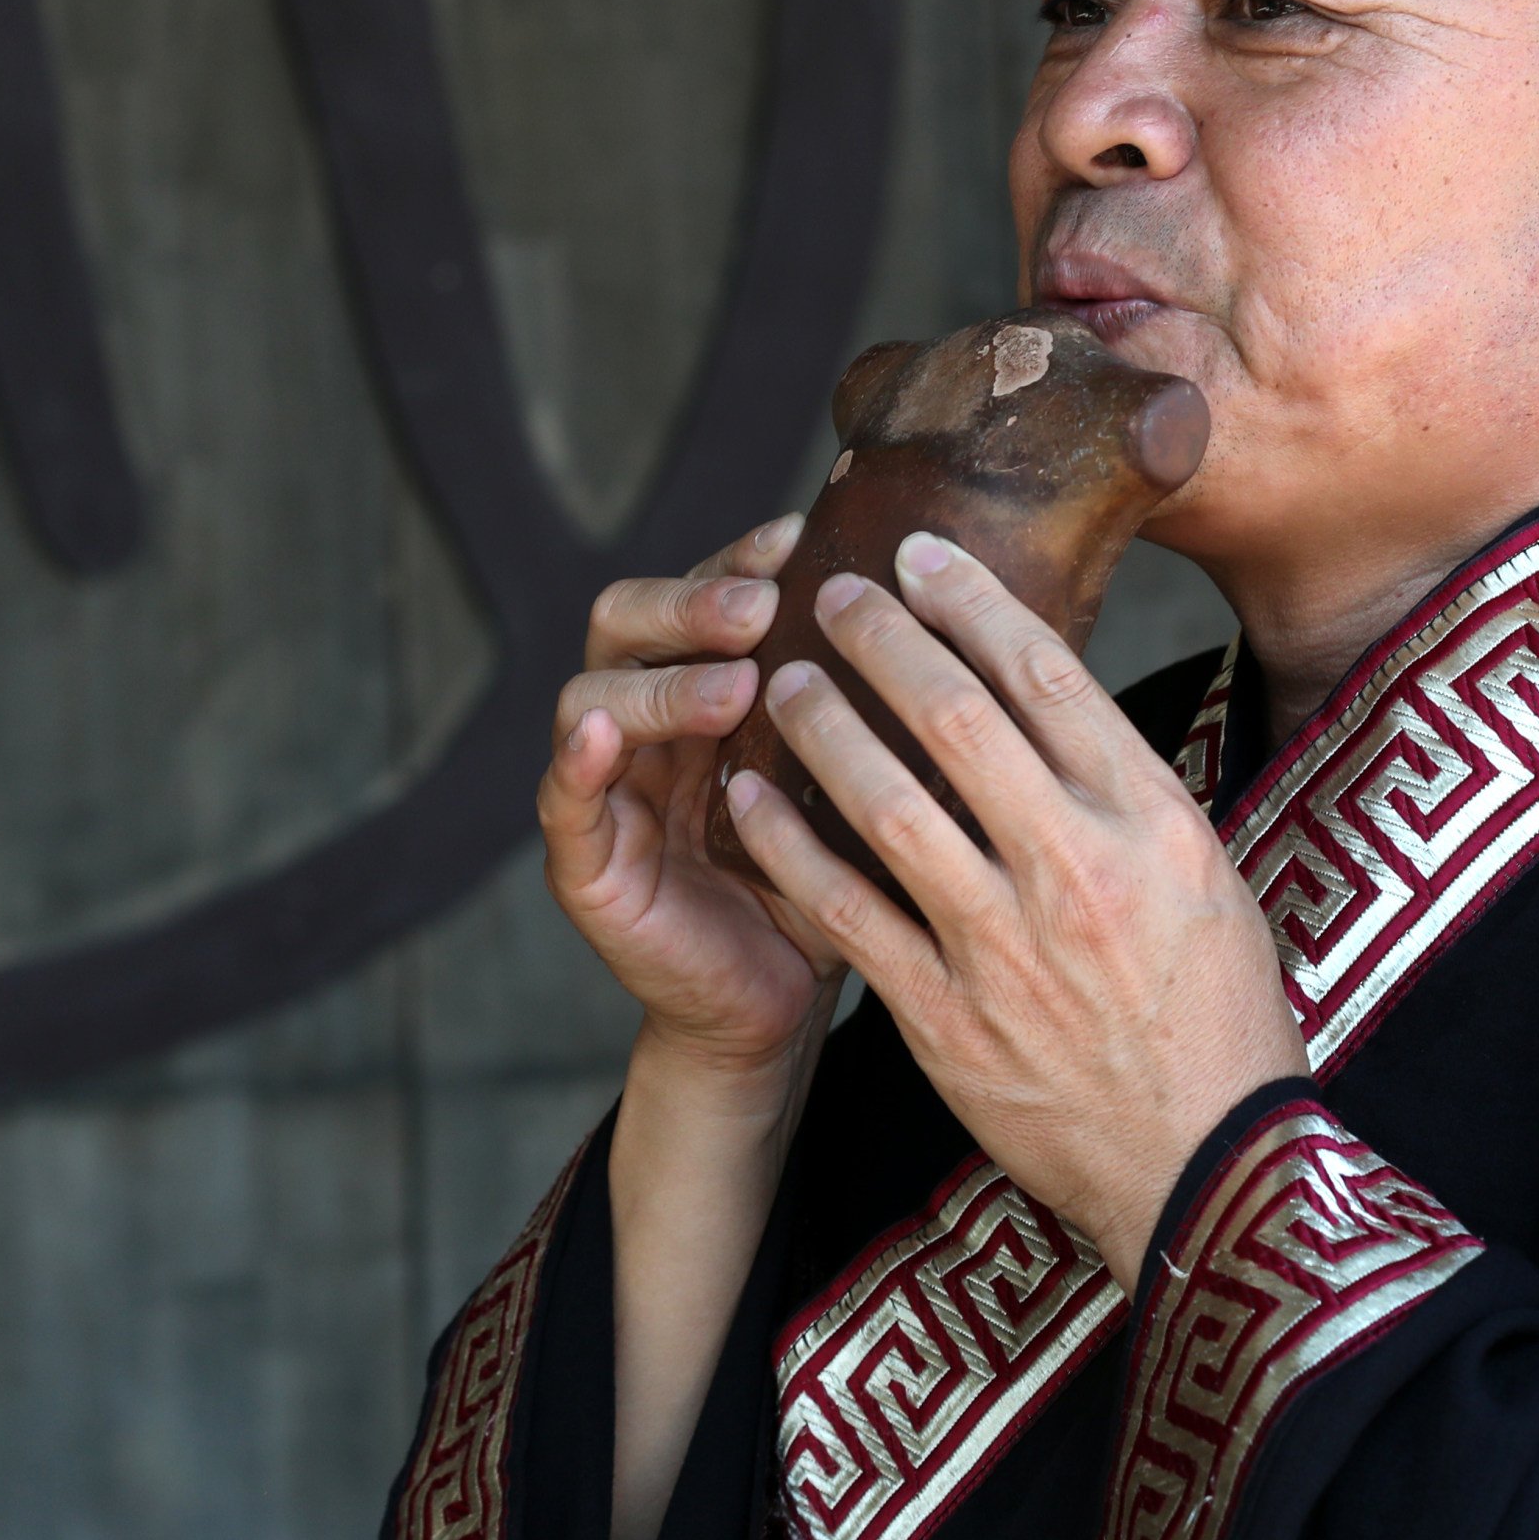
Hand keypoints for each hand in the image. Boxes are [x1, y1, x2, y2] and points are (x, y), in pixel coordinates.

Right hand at [543, 516, 847, 1081]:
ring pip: (592, 696)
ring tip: (730, 683)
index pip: (703, 594)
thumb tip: (975, 614)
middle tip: (760, 607)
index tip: (797, 537)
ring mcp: (607, 787)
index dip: (739, 558)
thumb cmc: (830, 881)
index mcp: (708, 687)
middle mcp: (646, 721)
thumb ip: (876, 708)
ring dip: (660, 683)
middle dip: (691, 602)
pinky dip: (579, 760)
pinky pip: (563, 798)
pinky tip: (606, 736)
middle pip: (629, 621)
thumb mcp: (861, 781)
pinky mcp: (584, 861)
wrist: (783, 1002)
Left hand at [723, 534, 1304, 1285]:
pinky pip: (846, 909)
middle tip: (829, 594)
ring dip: (822, 727)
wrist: (1204, 1168)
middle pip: (955, 717)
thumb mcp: (1209, 878)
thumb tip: (1054, 704)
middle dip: (880, 640)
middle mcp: (1076, 868)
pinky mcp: (943, 1015)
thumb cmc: (1217, 1017)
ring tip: (779, 679)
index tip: (919, 556)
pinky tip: (751, 799)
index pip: (1047, 677)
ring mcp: (1004, 944)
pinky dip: (790, 846)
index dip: (970, 602)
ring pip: (886, 802)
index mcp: (1151, 822)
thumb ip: (1129, 793)